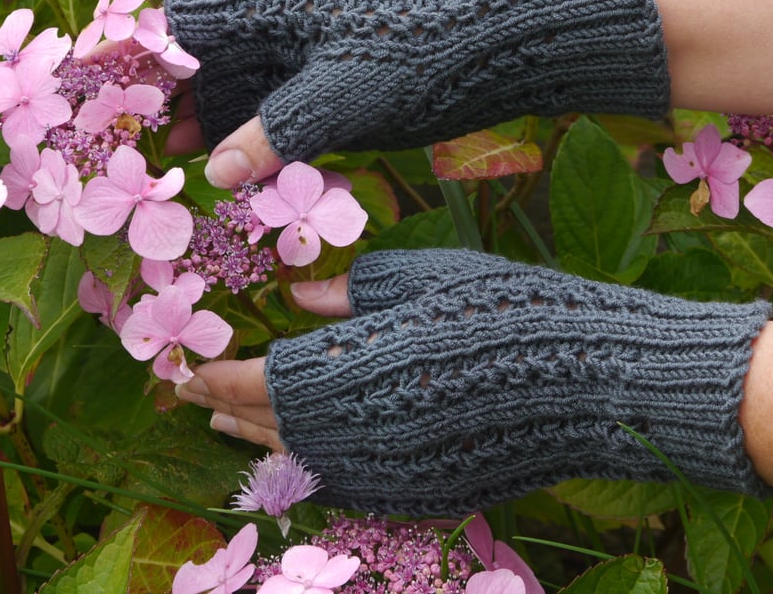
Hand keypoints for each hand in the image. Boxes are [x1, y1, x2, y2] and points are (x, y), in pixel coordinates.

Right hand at [162, 0, 669, 174]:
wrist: (501, 46)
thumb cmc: (421, 58)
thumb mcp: (341, 100)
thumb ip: (273, 135)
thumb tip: (215, 174)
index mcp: (272, 0)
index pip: (183, 23)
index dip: (148, 66)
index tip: (123, 114)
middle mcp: (281, 19)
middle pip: (208, 60)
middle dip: (180, 108)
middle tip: (148, 161)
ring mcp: (308, 50)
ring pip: (243, 87)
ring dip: (219, 130)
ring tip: (186, 179)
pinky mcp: (333, 79)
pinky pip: (279, 106)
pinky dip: (261, 138)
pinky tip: (245, 175)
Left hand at [176, 248, 771, 515]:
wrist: (591, 380)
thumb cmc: (508, 309)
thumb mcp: (425, 278)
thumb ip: (351, 292)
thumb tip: (300, 300)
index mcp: (356, 369)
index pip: (263, 379)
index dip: (216, 374)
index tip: (181, 368)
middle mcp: (361, 431)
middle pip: (271, 425)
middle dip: (224, 408)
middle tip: (187, 397)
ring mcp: (392, 472)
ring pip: (301, 462)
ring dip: (258, 441)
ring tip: (224, 430)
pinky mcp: (423, 493)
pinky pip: (346, 483)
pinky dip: (311, 462)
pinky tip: (300, 450)